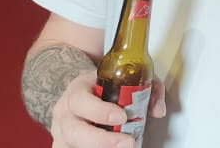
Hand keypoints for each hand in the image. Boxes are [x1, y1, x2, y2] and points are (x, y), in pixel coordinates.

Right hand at [48, 73, 167, 147]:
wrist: (80, 94)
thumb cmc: (101, 87)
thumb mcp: (122, 77)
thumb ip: (146, 88)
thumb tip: (158, 110)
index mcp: (77, 91)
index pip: (81, 100)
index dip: (100, 111)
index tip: (122, 117)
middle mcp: (65, 113)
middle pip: (74, 131)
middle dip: (102, 140)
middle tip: (127, 143)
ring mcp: (62, 132)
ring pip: (71, 145)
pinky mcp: (65, 145)